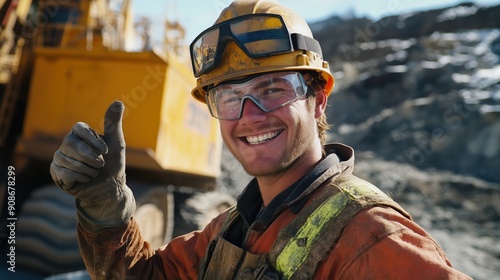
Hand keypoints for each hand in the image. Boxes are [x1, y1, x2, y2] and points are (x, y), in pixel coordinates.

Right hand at [50, 101, 134, 230]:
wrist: (110, 188)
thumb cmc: (113, 165)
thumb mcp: (116, 143)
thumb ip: (113, 123)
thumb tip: (118, 101)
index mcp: (80, 134)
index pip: (78, 128)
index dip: (92, 140)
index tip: (105, 151)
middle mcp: (67, 143)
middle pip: (71, 144)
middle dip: (91, 157)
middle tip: (101, 164)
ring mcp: (59, 158)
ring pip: (67, 160)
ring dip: (88, 169)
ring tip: (95, 172)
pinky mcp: (56, 172)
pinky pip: (64, 172)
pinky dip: (80, 177)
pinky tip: (86, 179)